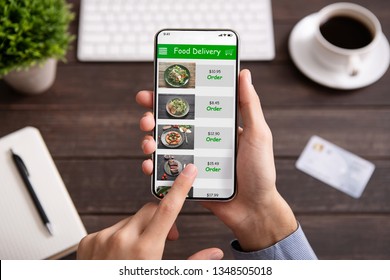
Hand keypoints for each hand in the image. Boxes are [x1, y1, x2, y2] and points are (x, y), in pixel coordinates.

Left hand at [77, 164, 222, 259]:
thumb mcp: (165, 276)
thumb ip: (192, 263)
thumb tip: (215, 253)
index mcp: (145, 250)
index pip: (168, 208)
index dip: (181, 187)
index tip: (188, 172)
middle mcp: (121, 240)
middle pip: (149, 210)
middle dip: (160, 219)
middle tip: (166, 237)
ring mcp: (102, 239)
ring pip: (130, 220)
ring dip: (138, 230)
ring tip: (136, 253)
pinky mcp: (88, 241)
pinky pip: (111, 229)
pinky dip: (119, 237)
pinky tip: (118, 254)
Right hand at [136, 69, 296, 251]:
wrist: (254, 209)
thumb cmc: (260, 171)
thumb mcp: (258, 134)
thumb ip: (249, 105)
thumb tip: (243, 74)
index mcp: (216, 125)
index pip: (191, 104)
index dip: (172, 94)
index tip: (157, 85)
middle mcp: (201, 140)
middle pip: (170, 123)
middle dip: (152, 116)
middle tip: (146, 116)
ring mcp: (192, 159)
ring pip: (163, 145)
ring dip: (149, 140)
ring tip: (148, 142)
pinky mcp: (186, 178)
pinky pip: (164, 170)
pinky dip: (152, 166)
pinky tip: (149, 165)